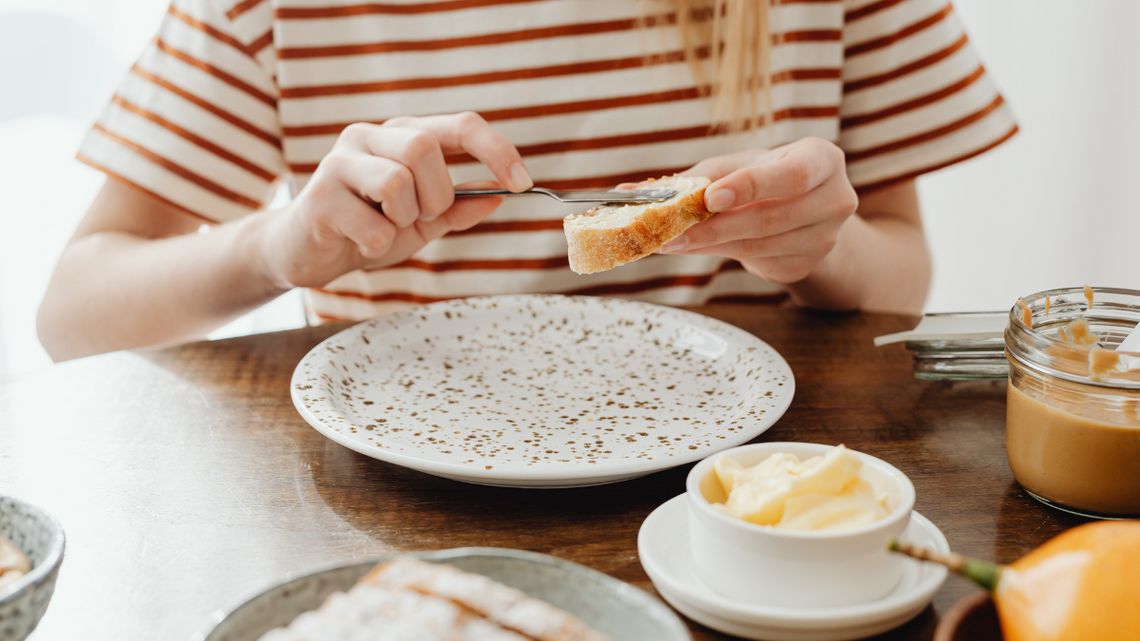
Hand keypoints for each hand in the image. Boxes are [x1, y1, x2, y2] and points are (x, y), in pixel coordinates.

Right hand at [261, 112, 531, 287]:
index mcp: (402, 136)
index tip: (522, 182)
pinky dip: (380, 244)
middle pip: (424, 147)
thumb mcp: (423, 222)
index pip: (460, 124)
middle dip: (438, 194)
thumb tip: (501, 194)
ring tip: (386, 229)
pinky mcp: (318, 197)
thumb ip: (459, 207)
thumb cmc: (367, 230)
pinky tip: (362, 244)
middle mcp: (369, 137)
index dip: (496, 149)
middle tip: (420, 218)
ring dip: (405, 219)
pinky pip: (373, 223)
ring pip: (397, 180)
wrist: (305, 255)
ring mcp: (339, 163)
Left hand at [659, 137, 857, 283]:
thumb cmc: (765, 178)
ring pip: (758, 245)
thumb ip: (692, 178)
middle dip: (714, 228)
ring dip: (709, 246)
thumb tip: (625, 195)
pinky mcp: (806, 265)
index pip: (792, 174)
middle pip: (770, 218)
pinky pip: (758, 263)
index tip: (710, 197)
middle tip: (670, 235)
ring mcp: (825, 238)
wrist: (803, 210)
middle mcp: (835, 199)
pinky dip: (722, 255)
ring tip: (672, 241)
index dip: (751, 186)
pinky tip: (700, 247)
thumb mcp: (737, 167)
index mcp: (823, 159)